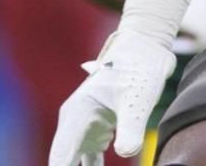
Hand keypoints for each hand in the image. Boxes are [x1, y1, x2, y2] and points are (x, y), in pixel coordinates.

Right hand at [47, 29, 177, 165]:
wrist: (144, 50)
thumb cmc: (138, 69)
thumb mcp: (137, 99)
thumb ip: (132, 127)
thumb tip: (127, 154)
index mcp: (76, 115)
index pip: (61, 157)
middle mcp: (73, 123)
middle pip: (62, 163)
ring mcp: (82, 128)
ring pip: (73, 164)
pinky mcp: (96, 132)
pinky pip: (88, 161)